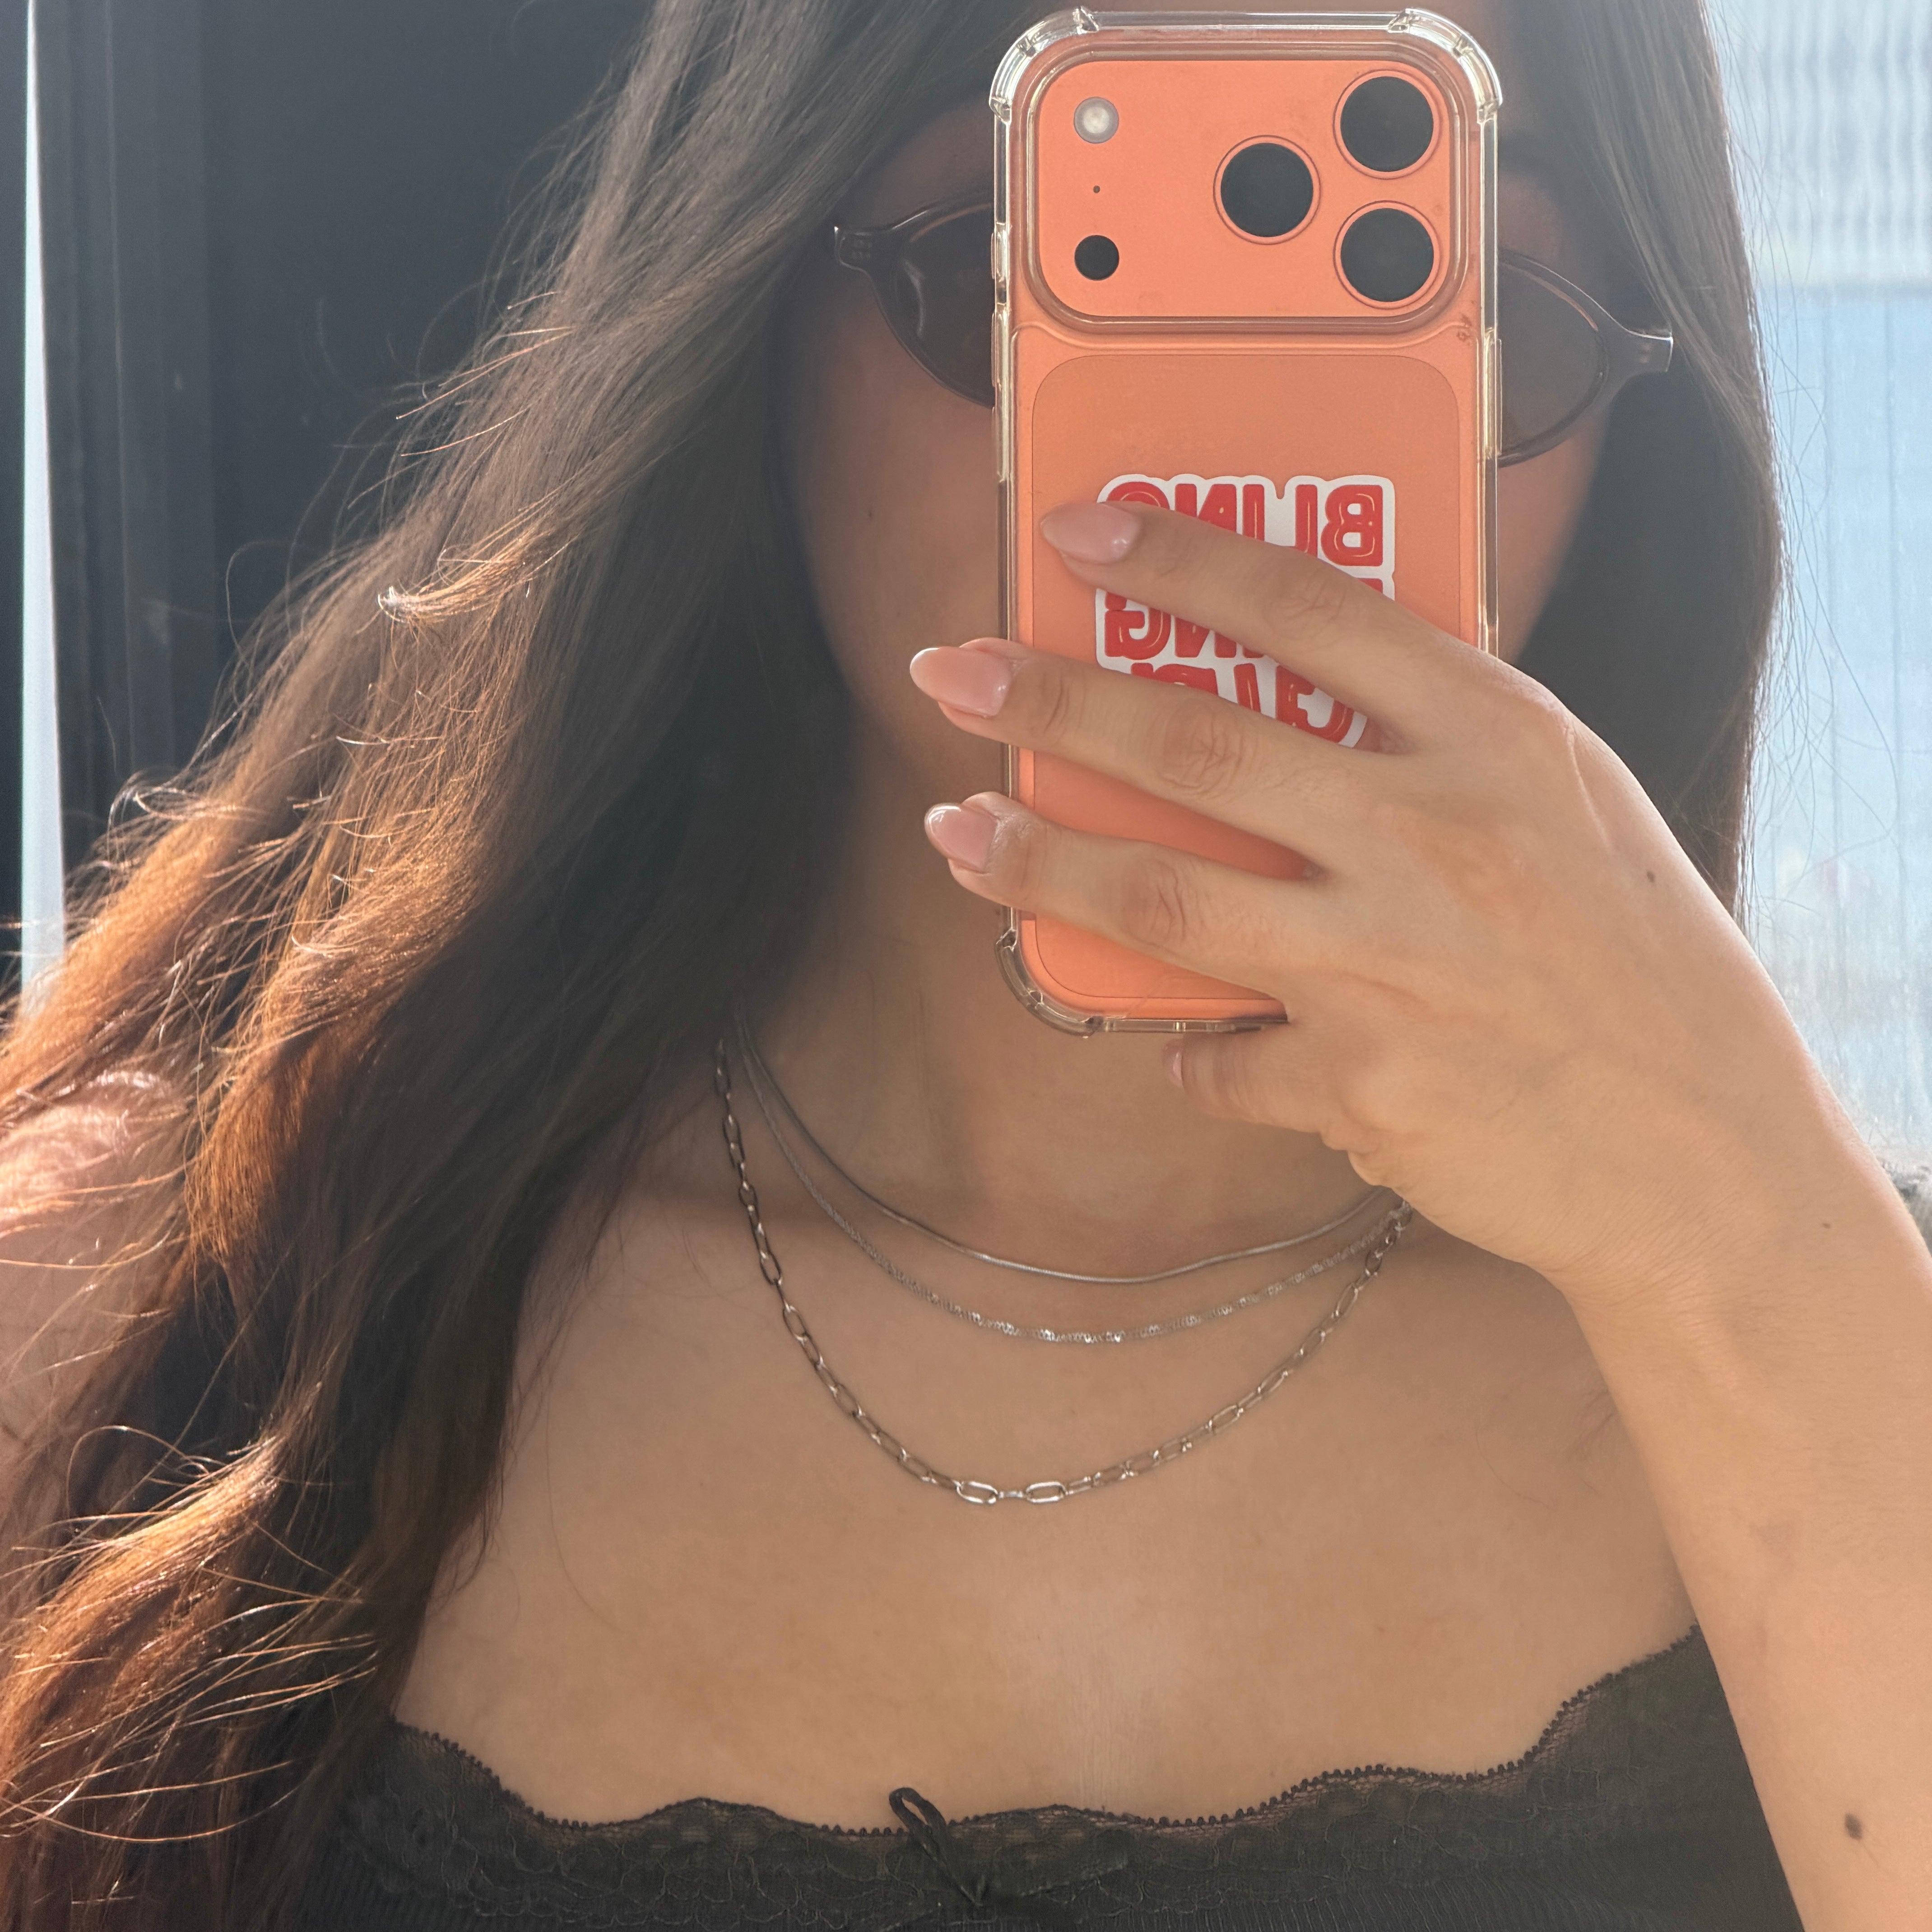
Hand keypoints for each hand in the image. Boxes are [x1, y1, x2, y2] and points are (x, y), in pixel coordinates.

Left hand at [911, 501, 1845, 1306]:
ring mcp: (1389, 961)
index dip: (1180, 559)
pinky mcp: (1357, 1084)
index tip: (1082, 533)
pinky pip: (1216, 1054)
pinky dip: (1185, 1046)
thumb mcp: (1565, 804)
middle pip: (1193, 740)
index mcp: (1495, 737)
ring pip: (1158, 889)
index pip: (1311, 607)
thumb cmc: (1629, 959)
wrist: (1701, 1146)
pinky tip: (1183, 1039)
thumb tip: (1283, 706)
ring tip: (956, 835)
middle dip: (1047, 700)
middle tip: (952, 675)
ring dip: (1035, 861)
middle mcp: (1434, 833)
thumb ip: (1437, 746)